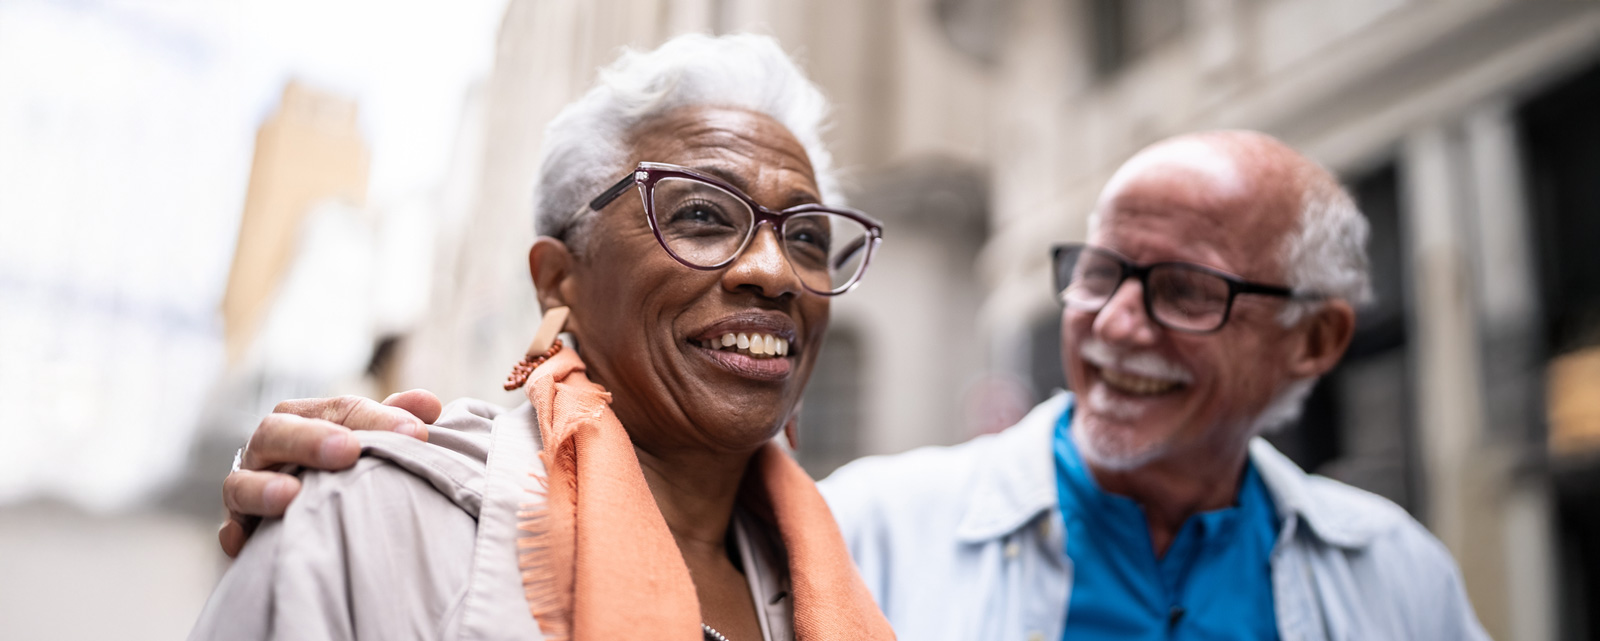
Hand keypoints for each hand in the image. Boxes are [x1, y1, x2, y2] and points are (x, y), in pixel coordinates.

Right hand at [218, 389, 441, 557]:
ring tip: (291, 495)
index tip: (416, 433)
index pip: (337, 410)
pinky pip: (229, 529)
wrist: (317, 510)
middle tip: (348, 451)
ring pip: (241, 481)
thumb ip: (396, 419)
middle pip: (276, 432)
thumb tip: (429, 407)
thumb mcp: (373, 440)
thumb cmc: (347, 468)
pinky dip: (234, 533)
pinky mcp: (241, 527)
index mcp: (307, 420)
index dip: (375, 418)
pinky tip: (245, 542)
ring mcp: (250, 486)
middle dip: (311, 440)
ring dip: (263, 488)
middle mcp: (271, 449)